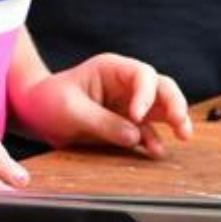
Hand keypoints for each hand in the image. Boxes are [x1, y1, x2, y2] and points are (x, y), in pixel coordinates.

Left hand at [10, 55, 191, 158]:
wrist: (37, 113)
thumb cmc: (49, 101)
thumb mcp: (70, 110)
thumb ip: (102, 122)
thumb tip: (135, 135)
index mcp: (111, 69)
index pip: (142, 74)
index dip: (146, 94)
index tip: (137, 115)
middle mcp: (126, 84)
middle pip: (161, 86)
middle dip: (174, 103)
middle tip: (180, 125)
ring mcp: (129, 103)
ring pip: (162, 107)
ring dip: (175, 119)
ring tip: (183, 136)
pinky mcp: (127, 124)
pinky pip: (149, 130)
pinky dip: (156, 139)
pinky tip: (156, 151)